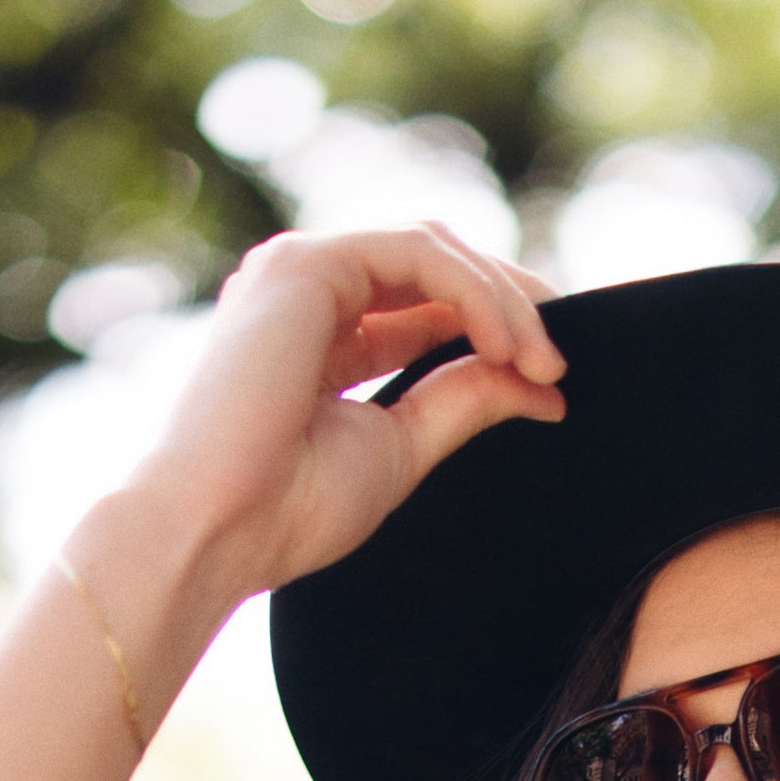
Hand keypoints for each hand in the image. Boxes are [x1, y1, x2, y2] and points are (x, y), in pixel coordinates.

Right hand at [103, 223, 565, 626]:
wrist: (217, 529)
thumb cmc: (289, 509)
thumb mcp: (404, 446)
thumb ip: (466, 401)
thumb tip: (545, 385)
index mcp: (322, 336)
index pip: (426, 303)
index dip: (496, 324)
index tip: (552, 370)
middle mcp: (308, 293)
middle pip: (435, 264)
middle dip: (509, 301)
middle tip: (562, 355)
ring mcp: (302, 271)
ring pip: (433, 251)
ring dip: (501, 300)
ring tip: (543, 361)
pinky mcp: (307, 264)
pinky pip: (418, 255)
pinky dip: (473, 292)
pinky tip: (507, 345)